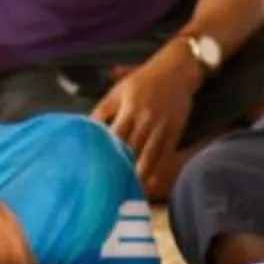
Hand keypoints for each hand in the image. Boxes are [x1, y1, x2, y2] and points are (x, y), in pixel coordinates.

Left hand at [93, 50, 197, 198]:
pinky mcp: (175, 133)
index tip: (95, 172)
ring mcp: (162, 128)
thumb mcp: (118, 90)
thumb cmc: (143, 80)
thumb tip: (86, 131)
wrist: (177, 70)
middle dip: (120, 170)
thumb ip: (102, 110)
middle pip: (131, 151)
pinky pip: (164, 156)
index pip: (114, 136)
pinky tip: (147, 183)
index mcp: (128, 107)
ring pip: (148, 158)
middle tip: (108, 189)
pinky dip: (155, 171)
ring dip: (137, 176)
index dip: (105, 155)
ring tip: (126, 192)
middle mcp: (145, 119)